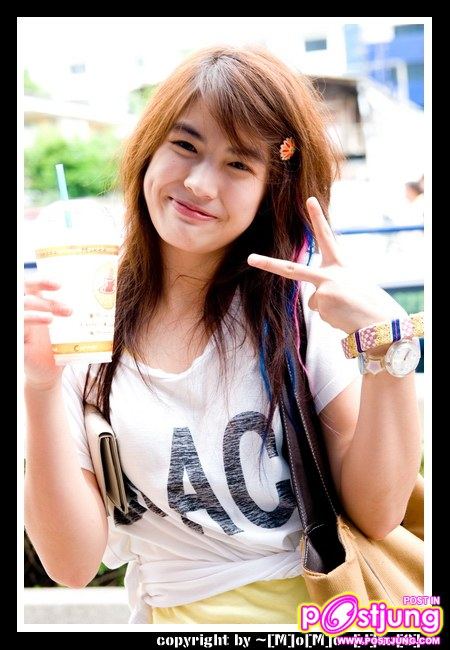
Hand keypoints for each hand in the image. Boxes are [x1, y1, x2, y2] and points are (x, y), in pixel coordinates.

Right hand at [24, 276, 71, 389]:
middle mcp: (25, 311)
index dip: (42, 279)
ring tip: (65, 312)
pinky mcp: (19, 339)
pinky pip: (20, 324)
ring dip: (44, 305)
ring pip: (24, 305)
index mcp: (36, 305)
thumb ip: (79, 313)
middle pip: (25, 289)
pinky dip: (33, 317)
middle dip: (41, 284)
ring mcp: (20, 325)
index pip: (32, 284)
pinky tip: (49, 320)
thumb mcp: (70, 327)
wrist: (51, 371)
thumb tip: (108, 297)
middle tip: (62, 291)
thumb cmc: (61, 345)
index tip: (60, 283)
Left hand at [247, 197, 402, 334]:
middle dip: (268, 264)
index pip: (327, 238)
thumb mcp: (352, 286)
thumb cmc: (370, 303)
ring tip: (349, 310)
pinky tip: (345, 318)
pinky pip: (320, 313)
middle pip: (292, 270)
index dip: (318, 218)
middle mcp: (329, 274)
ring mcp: (322, 290)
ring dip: (330, 309)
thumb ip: (330, 285)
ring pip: (315, 302)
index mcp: (341, 265)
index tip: (309, 200)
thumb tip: (314, 300)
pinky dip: (332, 318)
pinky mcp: (321, 306)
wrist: (382, 323)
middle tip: (250, 259)